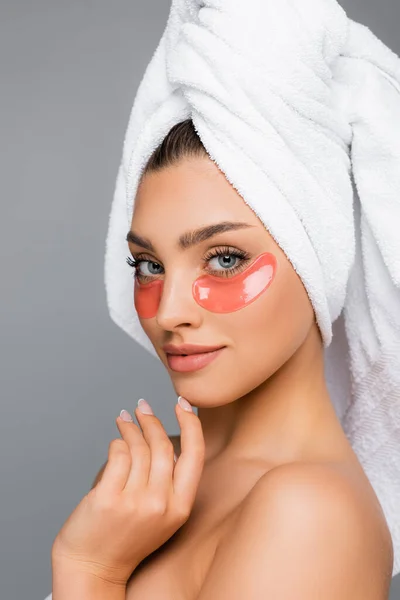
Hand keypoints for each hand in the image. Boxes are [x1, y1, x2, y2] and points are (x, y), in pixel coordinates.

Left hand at [51, 397, 204, 585]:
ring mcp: (135, 501)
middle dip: (152, 420)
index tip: (183, 404)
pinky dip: (117, 442)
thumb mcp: (163, 517)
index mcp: (181, 507)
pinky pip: (118, 454)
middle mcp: (161, 504)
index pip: (195, 455)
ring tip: (125, 420)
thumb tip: (164, 439)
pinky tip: (115, 440)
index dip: (191, 424)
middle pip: (162, 445)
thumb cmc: (126, 540)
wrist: (93, 569)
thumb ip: (170, 484)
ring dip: (131, 427)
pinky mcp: (110, 498)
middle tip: (143, 407)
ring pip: (139, 447)